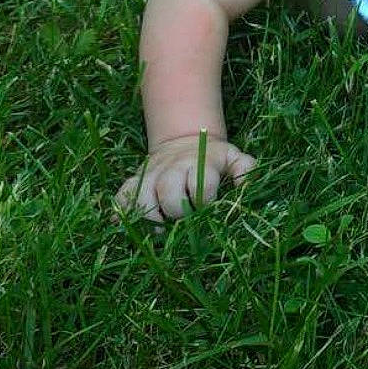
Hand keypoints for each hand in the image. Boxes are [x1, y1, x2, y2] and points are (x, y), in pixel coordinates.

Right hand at [114, 133, 256, 222]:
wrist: (184, 140)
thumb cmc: (213, 158)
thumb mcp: (234, 158)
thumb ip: (245, 169)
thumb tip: (246, 187)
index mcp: (200, 163)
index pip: (201, 183)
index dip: (205, 200)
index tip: (207, 208)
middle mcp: (173, 167)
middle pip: (168, 191)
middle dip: (176, 211)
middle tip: (183, 220)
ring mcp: (152, 173)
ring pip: (142, 194)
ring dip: (148, 214)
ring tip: (159, 228)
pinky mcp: (137, 179)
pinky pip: (122, 194)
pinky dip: (122, 209)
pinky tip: (125, 222)